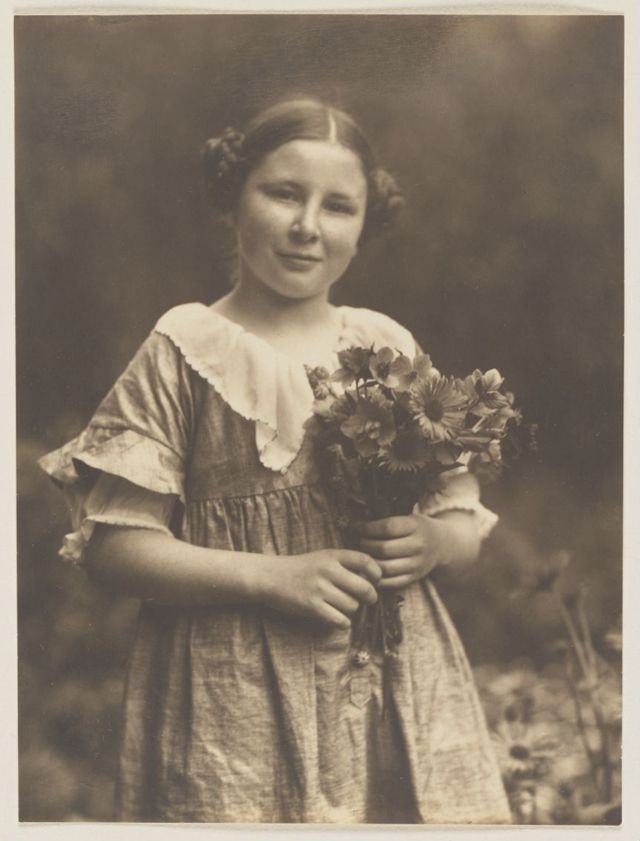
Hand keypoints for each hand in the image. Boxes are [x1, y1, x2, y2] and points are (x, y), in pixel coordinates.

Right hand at [257, 549, 381, 628]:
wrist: (271, 576)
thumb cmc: (302, 568)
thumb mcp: (323, 557)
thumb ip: (345, 564)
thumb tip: (374, 579)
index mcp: (332, 556)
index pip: (365, 561)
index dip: (377, 572)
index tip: (376, 580)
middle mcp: (328, 570)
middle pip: (364, 588)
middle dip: (370, 597)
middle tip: (368, 599)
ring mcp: (319, 589)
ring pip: (353, 606)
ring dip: (351, 609)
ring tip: (342, 606)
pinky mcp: (311, 607)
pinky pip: (340, 620)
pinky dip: (342, 622)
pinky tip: (336, 617)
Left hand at [358, 514, 443, 589]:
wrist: (441, 545)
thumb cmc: (417, 528)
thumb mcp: (409, 517)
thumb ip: (389, 520)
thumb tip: (358, 523)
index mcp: (416, 526)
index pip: (388, 527)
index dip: (368, 528)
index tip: (358, 527)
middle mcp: (418, 546)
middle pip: (384, 548)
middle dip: (366, 545)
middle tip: (359, 541)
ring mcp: (416, 564)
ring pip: (385, 567)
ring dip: (369, 562)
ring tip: (364, 555)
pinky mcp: (414, 578)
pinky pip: (391, 582)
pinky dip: (377, 578)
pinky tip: (370, 569)